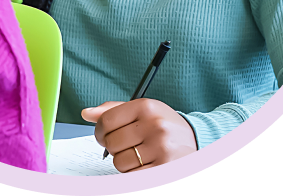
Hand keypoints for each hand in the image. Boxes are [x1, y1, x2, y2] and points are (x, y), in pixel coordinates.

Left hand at [81, 99, 196, 171]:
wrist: (196, 139)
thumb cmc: (163, 124)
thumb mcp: (142, 110)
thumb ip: (113, 110)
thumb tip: (86, 113)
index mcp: (145, 107)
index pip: (106, 120)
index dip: (100, 131)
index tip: (103, 135)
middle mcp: (153, 125)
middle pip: (112, 143)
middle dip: (113, 147)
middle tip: (126, 145)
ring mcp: (160, 147)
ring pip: (120, 162)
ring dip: (125, 162)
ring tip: (138, 154)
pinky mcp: (164, 168)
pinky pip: (133, 176)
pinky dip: (134, 173)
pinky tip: (144, 164)